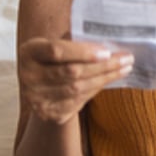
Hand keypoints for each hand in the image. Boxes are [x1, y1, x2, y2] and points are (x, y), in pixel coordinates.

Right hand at [17, 38, 132, 124]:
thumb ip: (73, 43)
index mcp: (29, 52)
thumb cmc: (52, 58)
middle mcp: (28, 76)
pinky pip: (78, 101)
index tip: (107, 51)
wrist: (37, 86)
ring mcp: (37, 98)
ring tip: (124, 69)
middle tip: (126, 59)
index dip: (82, 52)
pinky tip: (108, 80)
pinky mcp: (48, 113)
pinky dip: (95, 90)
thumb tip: (107, 44)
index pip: (56, 51)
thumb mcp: (55, 44)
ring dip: (105, 79)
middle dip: (103, 66)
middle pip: (72, 72)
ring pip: (78, 89)